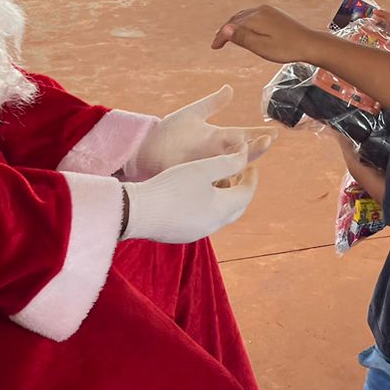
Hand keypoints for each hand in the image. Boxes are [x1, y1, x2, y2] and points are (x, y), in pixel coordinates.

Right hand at [121, 140, 267, 243]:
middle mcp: (213, 225)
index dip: (251, 178)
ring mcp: (197, 232)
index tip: (251, 165)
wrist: (137, 213)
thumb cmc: (171, 187)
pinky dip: (208, 207)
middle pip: (237, 208)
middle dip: (241, 190)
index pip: (247, 194)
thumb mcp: (202, 169)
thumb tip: (246, 154)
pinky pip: (203, 220)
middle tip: (239, 174)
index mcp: (222, 209)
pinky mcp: (181, 234)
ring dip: (224, 199)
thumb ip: (228, 161)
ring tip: (218, 181)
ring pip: (220, 215)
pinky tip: (196, 195)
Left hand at [124, 85, 275, 182]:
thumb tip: (229, 88)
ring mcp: (208, 167)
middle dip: (257, 147)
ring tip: (249, 157)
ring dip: (241, 165)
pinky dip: (224, 183)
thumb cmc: (170, 131)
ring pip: (232, 169)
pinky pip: (215, 184)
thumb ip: (213, 103)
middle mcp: (218, 154)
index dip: (259, 134)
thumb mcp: (193, 113)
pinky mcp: (197, 178)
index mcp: (220, 138)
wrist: (147, 148)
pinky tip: (230, 180)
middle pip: (243, 153)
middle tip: (267, 141)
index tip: (275, 132)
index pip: (245, 135)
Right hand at [213, 5, 325, 65]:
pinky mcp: (273, 13)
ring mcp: (268, 10)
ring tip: (227, 36)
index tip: (214, 47)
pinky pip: (253, 15)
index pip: (231, 26)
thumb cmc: (286, 48)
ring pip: (244, 16)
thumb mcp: (262, 47)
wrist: (309, 44)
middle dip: (225, 30)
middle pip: (236, 19)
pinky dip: (244, 22)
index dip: (221, 37)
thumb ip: (243, 38)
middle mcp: (260, 10)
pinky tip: (244, 29)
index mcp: (256, 18)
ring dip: (234, 25)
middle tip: (217, 42)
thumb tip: (226, 29)